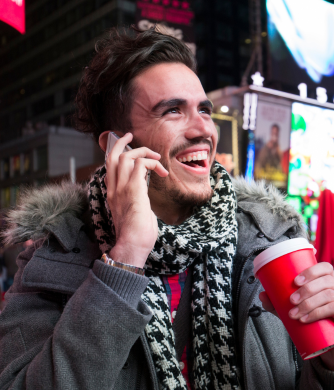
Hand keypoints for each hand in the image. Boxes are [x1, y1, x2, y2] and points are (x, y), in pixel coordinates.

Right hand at [105, 133, 168, 267]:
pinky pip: (141, 164)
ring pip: (126, 156)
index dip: (116, 153)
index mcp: (112, 195)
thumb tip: (145, 200)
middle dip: (121, 142)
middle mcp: (114, 189)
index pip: (109, 167)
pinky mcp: (133, 189)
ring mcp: (121, 189)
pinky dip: (152, 163)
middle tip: (131, 135)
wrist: (132, 247)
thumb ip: (137, 203)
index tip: (125, 146)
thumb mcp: (135, 215)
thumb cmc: (137, 237)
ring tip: (156, 158)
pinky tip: (161, 172)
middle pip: (112, 157)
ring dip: (142, 152)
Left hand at [259, 262, 333, 371]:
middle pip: (326, 281)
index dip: (311, 271)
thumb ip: (280, 304)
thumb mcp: (296, 311)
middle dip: (306, 290)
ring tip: (294, 313)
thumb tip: (262, 295)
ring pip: (329, 294)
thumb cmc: (317, 325)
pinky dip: (318, 312)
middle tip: (291, 301)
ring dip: (309, 303)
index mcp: (333, 283)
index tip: (295, 281)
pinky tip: (306, 319)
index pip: (326, 267)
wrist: (333, 349)